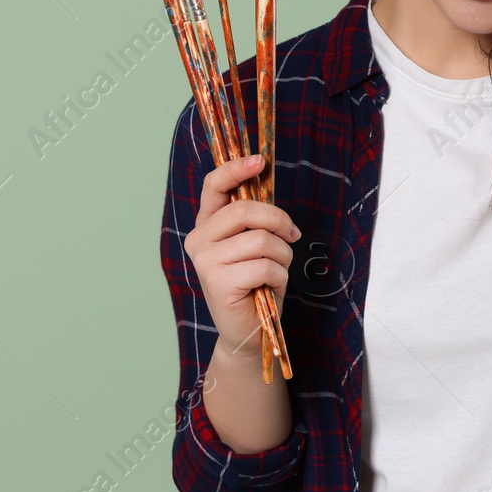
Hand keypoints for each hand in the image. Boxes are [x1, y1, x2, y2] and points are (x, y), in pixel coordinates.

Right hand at [183, 153, 300, 361]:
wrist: (249, 330)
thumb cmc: (256, 283)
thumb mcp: (256, 244)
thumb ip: (255, 219)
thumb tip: (267, 182)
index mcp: (207, 224)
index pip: (214, 186)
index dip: (236, 168)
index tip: (260, 161)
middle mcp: (199, 239)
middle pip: (245, 210)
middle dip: (279, 220)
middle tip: (292, 235)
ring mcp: (205, 261)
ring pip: (261, 240)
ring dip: (282, 255)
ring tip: (276, 270)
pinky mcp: (218, 282)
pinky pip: (265, 265)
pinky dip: (279, 275)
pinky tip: (269, 286)